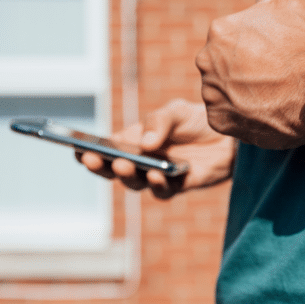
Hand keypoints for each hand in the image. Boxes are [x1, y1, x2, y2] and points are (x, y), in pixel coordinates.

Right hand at [77, 99, 236, 198]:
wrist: (229, 135)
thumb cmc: (196, 121)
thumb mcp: (176, 112)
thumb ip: (159, 122)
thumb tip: (144, 143)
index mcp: (132, 141)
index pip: (103, 149)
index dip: (86, 151)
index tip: (75, 148)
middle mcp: (141, 161)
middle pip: (113, 170)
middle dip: (100, 165)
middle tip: (93, 157)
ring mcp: (158, 175)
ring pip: (135, 183)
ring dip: (127, 175)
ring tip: (123, 164)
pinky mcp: (179, 186)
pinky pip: (163, 191)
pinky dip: (158, 185)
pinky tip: (158, 175)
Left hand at [195, 0, 304, 148]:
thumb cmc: (304, 50)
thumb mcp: (292, 6)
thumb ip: (269, 0)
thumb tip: (263, 2)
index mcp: (219, 31)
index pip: (231, 35)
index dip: (252, 43)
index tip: (268, 53)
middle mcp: (206, 61)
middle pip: (221, 63)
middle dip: (240, 68)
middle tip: (267, 75)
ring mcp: (210, 94)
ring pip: (221, 90)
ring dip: (238, 91)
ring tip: (267, 95)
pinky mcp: (218, 121)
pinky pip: (227, 115)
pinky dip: (241, 114)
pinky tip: (262, 110)